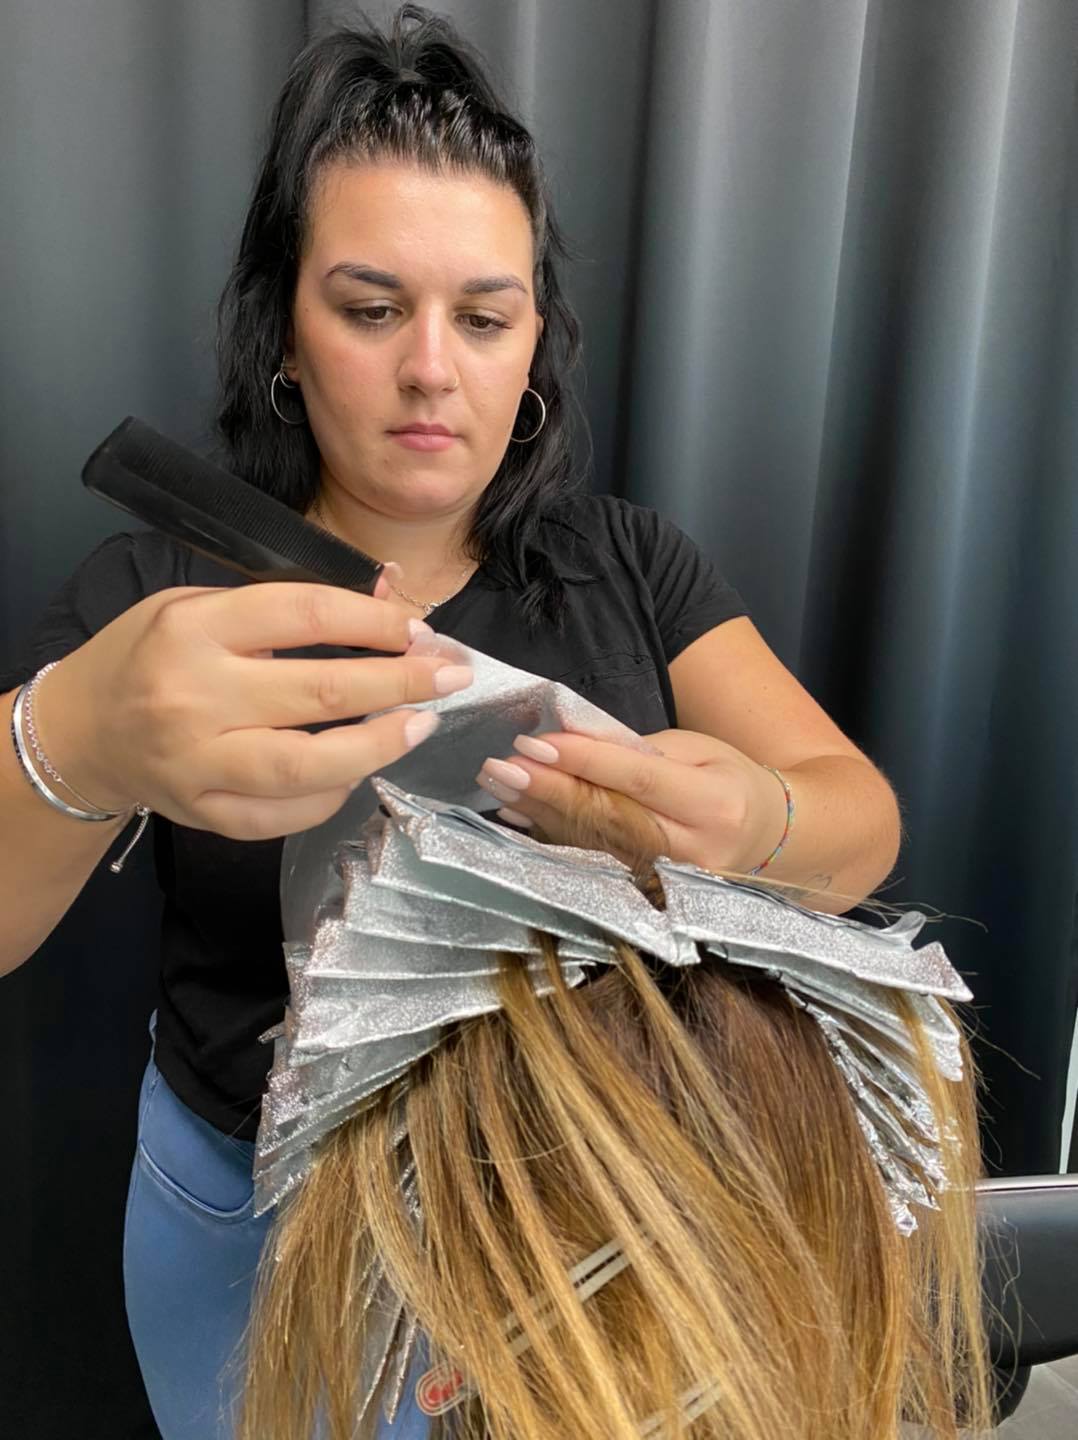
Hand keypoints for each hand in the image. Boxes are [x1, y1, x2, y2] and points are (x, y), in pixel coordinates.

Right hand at [43, 577, 473, 840]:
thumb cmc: (150, 656)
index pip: (306, 614)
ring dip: (381, 745)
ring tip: (421, 724)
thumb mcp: (201, 605)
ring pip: (310, 766)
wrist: (80, 734)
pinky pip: (286, 815)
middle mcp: (195, 696)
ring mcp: (198, 764)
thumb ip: (289, 603)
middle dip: (403, 681)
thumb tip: (389, 594)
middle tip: (452, 674)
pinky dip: (333, 794)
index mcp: (194, 628)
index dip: (375, 621)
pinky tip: (360, 769)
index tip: (417, 628)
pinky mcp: (204, 814)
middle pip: (322, 691)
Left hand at [476, 728, 788, 874]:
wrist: (772, 843)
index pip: (636, 780)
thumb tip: (572, 738)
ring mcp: (667, 882)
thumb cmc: (731, 783)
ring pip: (593, 845)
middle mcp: (690, 852)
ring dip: (539, 813)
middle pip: (608, 818)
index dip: (584, 761)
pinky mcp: (647, 895)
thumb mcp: (698, 751)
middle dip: (548, 790)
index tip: (534, 742)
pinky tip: (516, 818)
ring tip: (496, 785)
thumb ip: (638, 750)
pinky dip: (550, 838)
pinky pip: (593, 863)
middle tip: (499, 766)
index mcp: (712, 805)